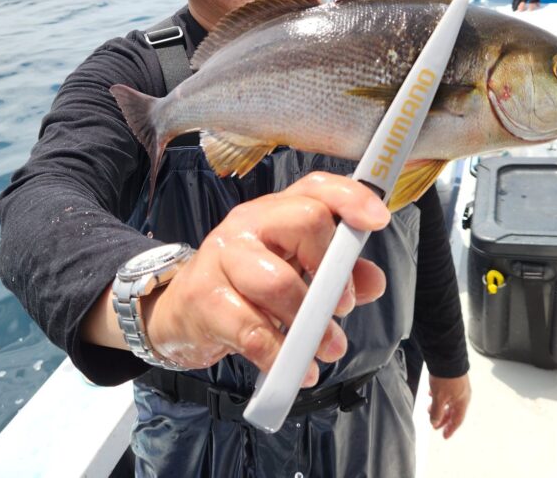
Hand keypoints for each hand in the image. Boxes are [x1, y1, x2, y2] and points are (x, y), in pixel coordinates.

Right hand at [144, 172, 390, 386]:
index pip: (316, 187)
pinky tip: (298, 369)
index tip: (377, 221)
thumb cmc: (245, 288)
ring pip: (277, 280)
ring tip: (328, 348)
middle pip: (303, 222)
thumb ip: (339, 275)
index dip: (350, 198)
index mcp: (275, 211)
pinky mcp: (204, 298)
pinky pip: (250, 329)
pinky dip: (280, 355)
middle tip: (342, 307)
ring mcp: (222, 257)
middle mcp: (248, 224)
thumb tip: (373, 281)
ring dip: (311, 322)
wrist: (179, 313)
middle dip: (332, 269)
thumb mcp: (294, 273)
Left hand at [427, 373, 470, 438]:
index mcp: (462, 402)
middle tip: (434, 424)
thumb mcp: (439, 397)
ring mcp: (459, 386)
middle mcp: (463, 395)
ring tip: (429, 408)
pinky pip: (447, 392)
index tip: (444, 436)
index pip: (457, 420)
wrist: (446, 356)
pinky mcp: (453, 379)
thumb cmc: (446, 378)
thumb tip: (434, 422)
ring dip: (439, 407)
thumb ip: (437, 411)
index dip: (450, 429)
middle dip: (443, 418)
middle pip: (453, 411)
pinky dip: (439, 396)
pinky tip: (430, 393)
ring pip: (449, 401)